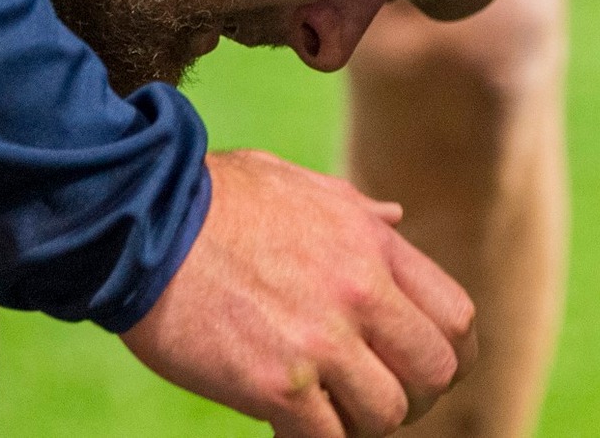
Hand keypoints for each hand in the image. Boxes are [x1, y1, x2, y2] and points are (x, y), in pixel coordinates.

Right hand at [122, 149, 476, 437]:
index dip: (451, 356)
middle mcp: (361, 291)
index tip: (424, 370)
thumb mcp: (302, 186)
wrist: (143, 218)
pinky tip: (285, 422)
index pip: (456, 317)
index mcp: (373, 242)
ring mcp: (322, 340)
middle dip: (416, 397)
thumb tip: (396, 216)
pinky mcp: (276, 384)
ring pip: (387, 414)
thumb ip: (357, 210)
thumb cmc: (214, 198)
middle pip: (435, 371)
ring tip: (327, 412)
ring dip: (361, 423)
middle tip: (377, 400)